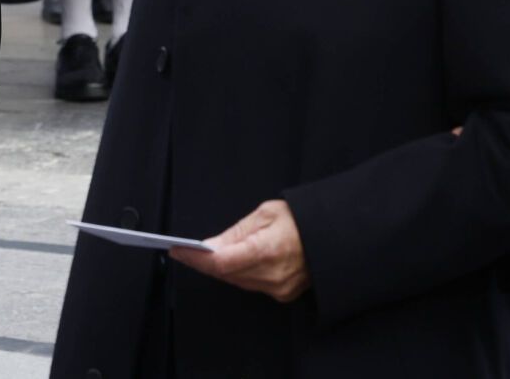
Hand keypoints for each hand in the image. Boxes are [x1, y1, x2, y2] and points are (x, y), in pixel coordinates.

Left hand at [170, 199, 310, 302]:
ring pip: (236, 281)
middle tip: (185, 251)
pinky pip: (251, 285)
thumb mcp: (265, 214)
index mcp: (267, 251)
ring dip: (219, 269)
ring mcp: (279, 288)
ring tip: (203, 255)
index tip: (177, 250)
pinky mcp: (283, 295)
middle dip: (203, 263)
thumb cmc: (301, 220)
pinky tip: (231, 262)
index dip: (195, 258)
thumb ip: (235, 233)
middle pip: (225, 274)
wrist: (332, 237)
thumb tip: (210, 246)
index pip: (220, 262)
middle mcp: (272, 275)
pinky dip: (237, 274)